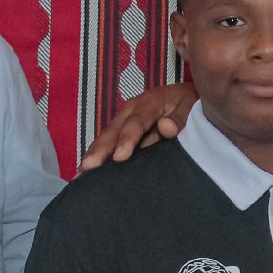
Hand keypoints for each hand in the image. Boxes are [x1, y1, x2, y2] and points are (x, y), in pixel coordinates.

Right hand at [79, 81, 198, 168]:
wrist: (190, 97)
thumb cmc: (193, 105)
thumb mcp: (192, 107)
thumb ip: (181, 118)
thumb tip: (166, 127)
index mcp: (150, 102)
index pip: (137, 123)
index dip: (127, 140)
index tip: (120, 157)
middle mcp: (132, 109)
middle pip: (113, 130)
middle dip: (100, 150)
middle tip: (88, 168)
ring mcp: (125, 119)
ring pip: (106, 138)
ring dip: (92, 155)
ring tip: (79, 175)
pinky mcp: (123, 130)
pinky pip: (108, 143)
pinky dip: (97, 156)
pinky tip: (86, 173)